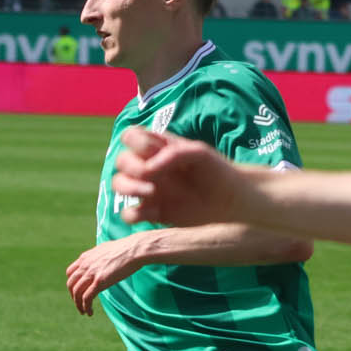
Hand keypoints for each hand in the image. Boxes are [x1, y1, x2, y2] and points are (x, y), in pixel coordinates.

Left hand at [66, 236, 145, 314]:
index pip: (70, 273)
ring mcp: (91, 273)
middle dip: (74, 296)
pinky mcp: (99, 282)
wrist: (133, 249)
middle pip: (71, 284)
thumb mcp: (105, 249)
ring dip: (78, 305)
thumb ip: (98, 257)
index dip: (72, 284)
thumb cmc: (125, 249)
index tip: (78, 291)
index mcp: (85, 257)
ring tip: (84, 312)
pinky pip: (87, 298)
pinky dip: (86, 307)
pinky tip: (90, 312)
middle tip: (80, 304)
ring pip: (77, 293)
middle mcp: (85, 265)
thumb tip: (101, 260)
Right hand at [110, 128, 243, 226]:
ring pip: (118, 185)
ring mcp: (149, 190)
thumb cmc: (217, 171)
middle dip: (132, 167)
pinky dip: (133, 214)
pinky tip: (154, 212)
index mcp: (158, 148)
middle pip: (121, 161)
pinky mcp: (153, 213)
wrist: (231, 201)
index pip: (130, 136)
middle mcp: (149, 167)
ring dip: (127, 187)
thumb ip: (173, 154)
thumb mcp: (199, 153)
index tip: (154, 150)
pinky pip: (129, 214)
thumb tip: (148, 169)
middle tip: (152, 176)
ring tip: (151, 192)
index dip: (135, 142)